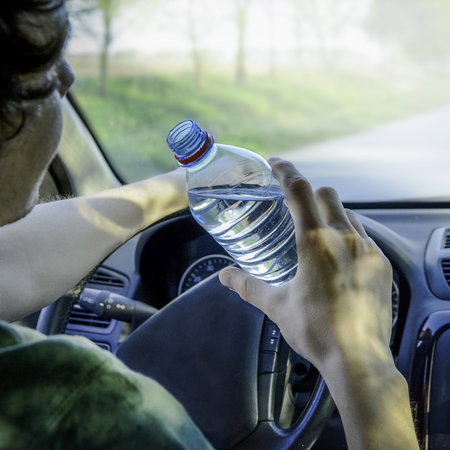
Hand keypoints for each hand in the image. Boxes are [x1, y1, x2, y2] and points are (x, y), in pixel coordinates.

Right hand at [219, 158, 392, 370]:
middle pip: (327, 195)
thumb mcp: (276, 305)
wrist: (357, 358)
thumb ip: (248, 286)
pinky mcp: (382, 265)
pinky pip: (364, 237)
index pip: (299, 190)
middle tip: (294, 208)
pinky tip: (340, 258)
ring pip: (349, 215)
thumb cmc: (314, 329)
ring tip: (317, 235)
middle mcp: (344, 237)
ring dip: (330, 215)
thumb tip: (224, 277)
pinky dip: (349, 236)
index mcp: (314, 241)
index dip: (285, 171)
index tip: (275, 163)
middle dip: (308, 194)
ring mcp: (368, 250)